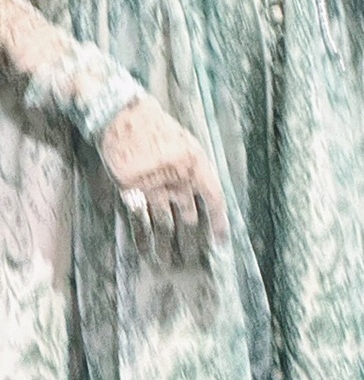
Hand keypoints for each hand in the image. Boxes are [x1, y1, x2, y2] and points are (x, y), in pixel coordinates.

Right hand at [98, 94, 228, 260]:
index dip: (218, 222)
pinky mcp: (130, 190)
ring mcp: (153, 186)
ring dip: (167, 245)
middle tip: (193, 259)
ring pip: (164, 224)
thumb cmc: (158, 128)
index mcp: (196, 163)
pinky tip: (145, 252)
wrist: (125, 116)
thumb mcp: (186, 143)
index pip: (214, 198)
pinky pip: (139, 221)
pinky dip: (143, 239)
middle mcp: (177, 177)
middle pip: (190, 217)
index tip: (221, 240)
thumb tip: (203, 195)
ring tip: (168, 263)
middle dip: (192, 239)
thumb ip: (195, 169)